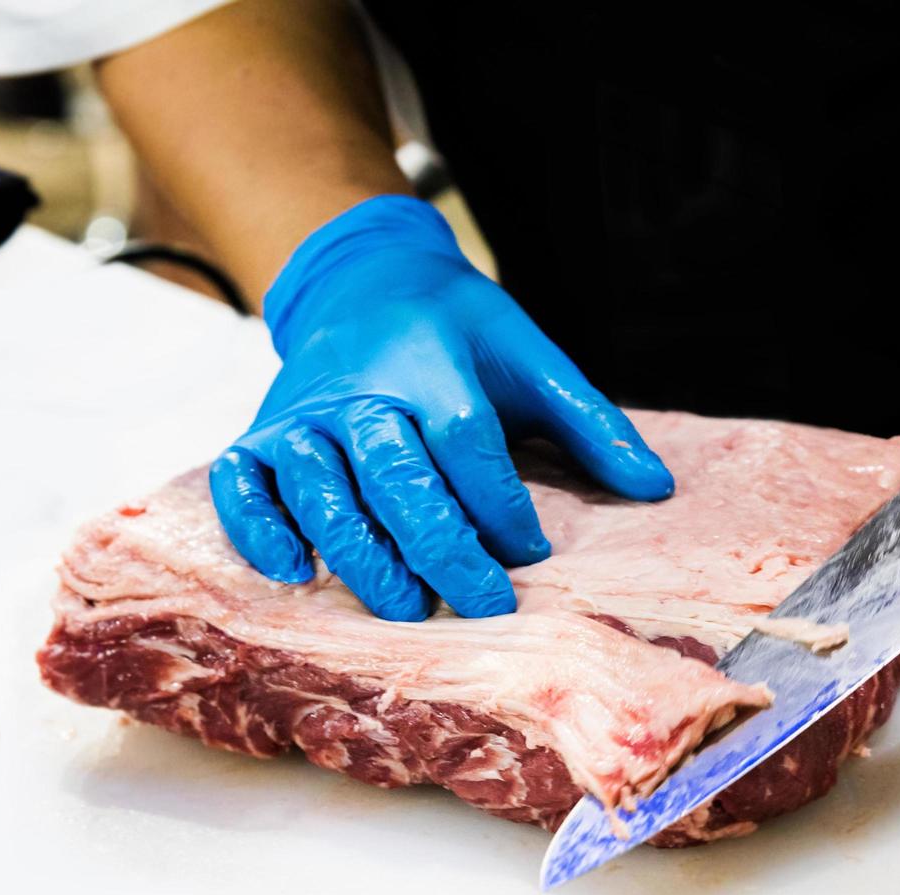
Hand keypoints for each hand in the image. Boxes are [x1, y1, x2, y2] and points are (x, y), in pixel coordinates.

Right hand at [210, 195, 673, 619]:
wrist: (365, 281)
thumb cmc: (458, 333)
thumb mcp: (529, 357)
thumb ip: (590, 422)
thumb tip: (656, 488)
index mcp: (434, 363)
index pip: (466, 441)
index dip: (499, 504)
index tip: (533, 552)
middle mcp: (362, 390)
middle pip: (397, 476)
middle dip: (441, 547)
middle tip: (482, 604)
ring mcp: (304, 414)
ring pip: (322, 490)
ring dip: (360, 554)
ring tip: (404, 607)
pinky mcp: (262, 434)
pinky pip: (242, 485)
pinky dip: (256, 528)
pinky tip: (290, 571)